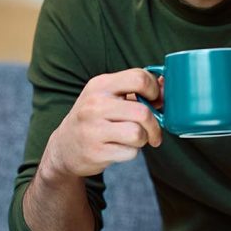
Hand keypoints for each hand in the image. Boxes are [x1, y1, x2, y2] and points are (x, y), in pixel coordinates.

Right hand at [42, 69, 163, 178]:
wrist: (65, 146)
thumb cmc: (95, 118)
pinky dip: (132, 152)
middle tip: (153, 131)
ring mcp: (93, 128)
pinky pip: (130, 153)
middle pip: (143, 112)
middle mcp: (95, 104)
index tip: (154, 101)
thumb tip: (165, 86)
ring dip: (144, 139)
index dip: (154, 90)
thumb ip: (137, 90)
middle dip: (155, 124)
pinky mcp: (95, 151)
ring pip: (138, 134)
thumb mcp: (109, 96)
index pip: (139, 78)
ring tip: (136, 139)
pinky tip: (121, 148)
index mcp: (101, 84)